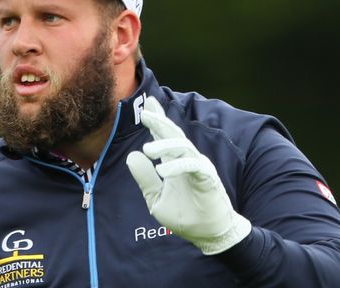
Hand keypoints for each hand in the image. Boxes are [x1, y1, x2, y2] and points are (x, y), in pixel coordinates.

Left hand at [126, 97, 251, 254]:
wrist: (207, 235)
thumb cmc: (185, 216)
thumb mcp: (156, 199)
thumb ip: (144, 178)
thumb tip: (132, 155)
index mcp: (174, 162)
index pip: (164, 136)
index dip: (157, 119)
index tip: (147, 103)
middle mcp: (187, 159)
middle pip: (173, 134)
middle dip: (160, 121)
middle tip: (145, 113)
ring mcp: (198, 166)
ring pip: (182, 147)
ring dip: (165, 145)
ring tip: (147, 149)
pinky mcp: (207, 178)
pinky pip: (193, 165)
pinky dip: (178, 166)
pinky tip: (162, 171)